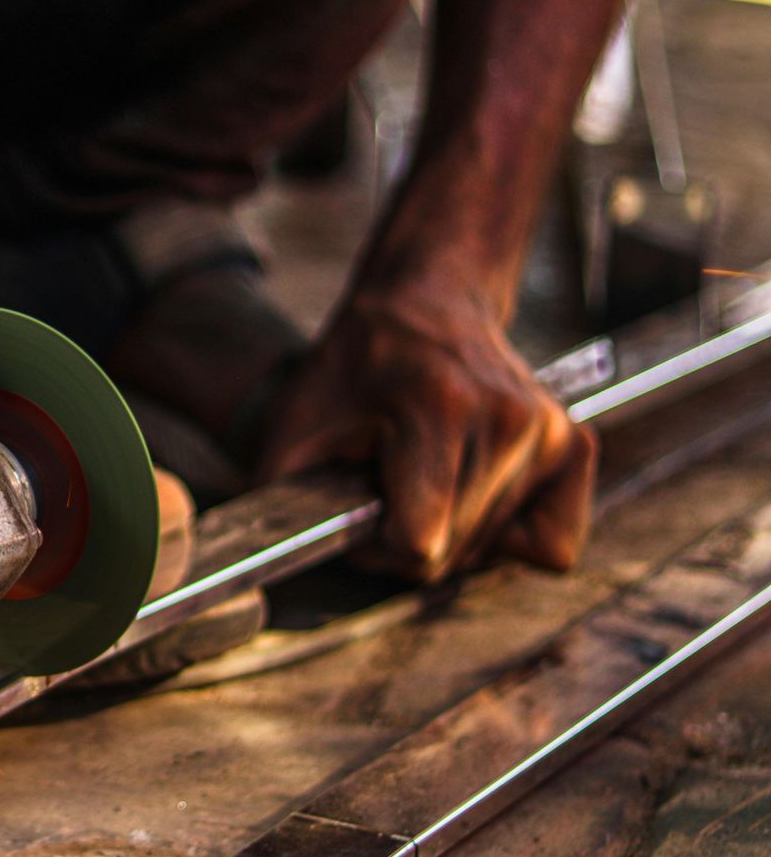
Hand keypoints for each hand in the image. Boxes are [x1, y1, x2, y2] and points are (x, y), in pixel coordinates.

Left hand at [258, 284, 595, 581]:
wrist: (429, 303)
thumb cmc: (357, 365)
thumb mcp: (297, 422)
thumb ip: (285, 494)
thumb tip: (287, 550)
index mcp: (439, 409)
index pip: (418, 542)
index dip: (375, 546)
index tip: (359, 506)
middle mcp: (507, 421)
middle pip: (452, 553)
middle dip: (409, 541)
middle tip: (387, 488)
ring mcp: (548, 432)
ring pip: (492, 552)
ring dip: (450, 532)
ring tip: (427, 476)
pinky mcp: (572, 444)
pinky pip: (550, 541)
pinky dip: (506, 535)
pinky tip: (472, 491)